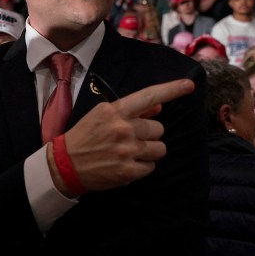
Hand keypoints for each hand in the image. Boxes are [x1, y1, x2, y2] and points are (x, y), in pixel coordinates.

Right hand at [53, 78, 194, 193]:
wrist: (64, 164)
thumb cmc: (85, 136)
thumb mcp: (102, 116)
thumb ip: (132, 111)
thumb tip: (158, 106)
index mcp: (115, 110)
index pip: (149, 96)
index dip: (172, 89)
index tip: (190, 85)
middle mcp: (123, 128)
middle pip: (158, 128)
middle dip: (150, 135)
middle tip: (132, 139)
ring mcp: (126, 150)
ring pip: (160, 148)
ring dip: (150, 151)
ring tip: (130, 153)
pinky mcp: (128, 170)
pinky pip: (151, 166)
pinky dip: (142, 167)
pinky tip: (126, 165)